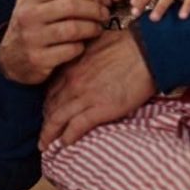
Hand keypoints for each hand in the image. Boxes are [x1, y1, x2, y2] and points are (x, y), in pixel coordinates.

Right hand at [0, 0, 108, 84]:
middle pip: (71, 6)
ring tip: (97, 29)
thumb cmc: (31, 26)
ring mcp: (32, 38)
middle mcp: (28, 16)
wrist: (9, 58)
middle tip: (103, 15)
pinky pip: (70, 50)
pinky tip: (81, 45)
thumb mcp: (38, 3)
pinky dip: (81, 47)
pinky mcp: (39, 59)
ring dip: (92, 28)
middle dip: (94, 10)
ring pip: (73, 29)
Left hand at [40, 28, 155, 147]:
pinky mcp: (100, 109)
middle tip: (43, 134)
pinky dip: (68, 137)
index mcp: (72, 67)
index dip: (47, 103)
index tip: (47, 112)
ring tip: (45, 145)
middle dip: (45, 122)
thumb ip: (85, 55)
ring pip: (58, 119)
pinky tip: (65, 144)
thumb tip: (86, 59)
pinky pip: (77, 126)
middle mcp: (73, 82)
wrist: (146, 51)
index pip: (51, 90)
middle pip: (51, 107)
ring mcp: (85, 96)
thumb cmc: (127, 44)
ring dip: (50, 134)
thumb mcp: (95, 43)